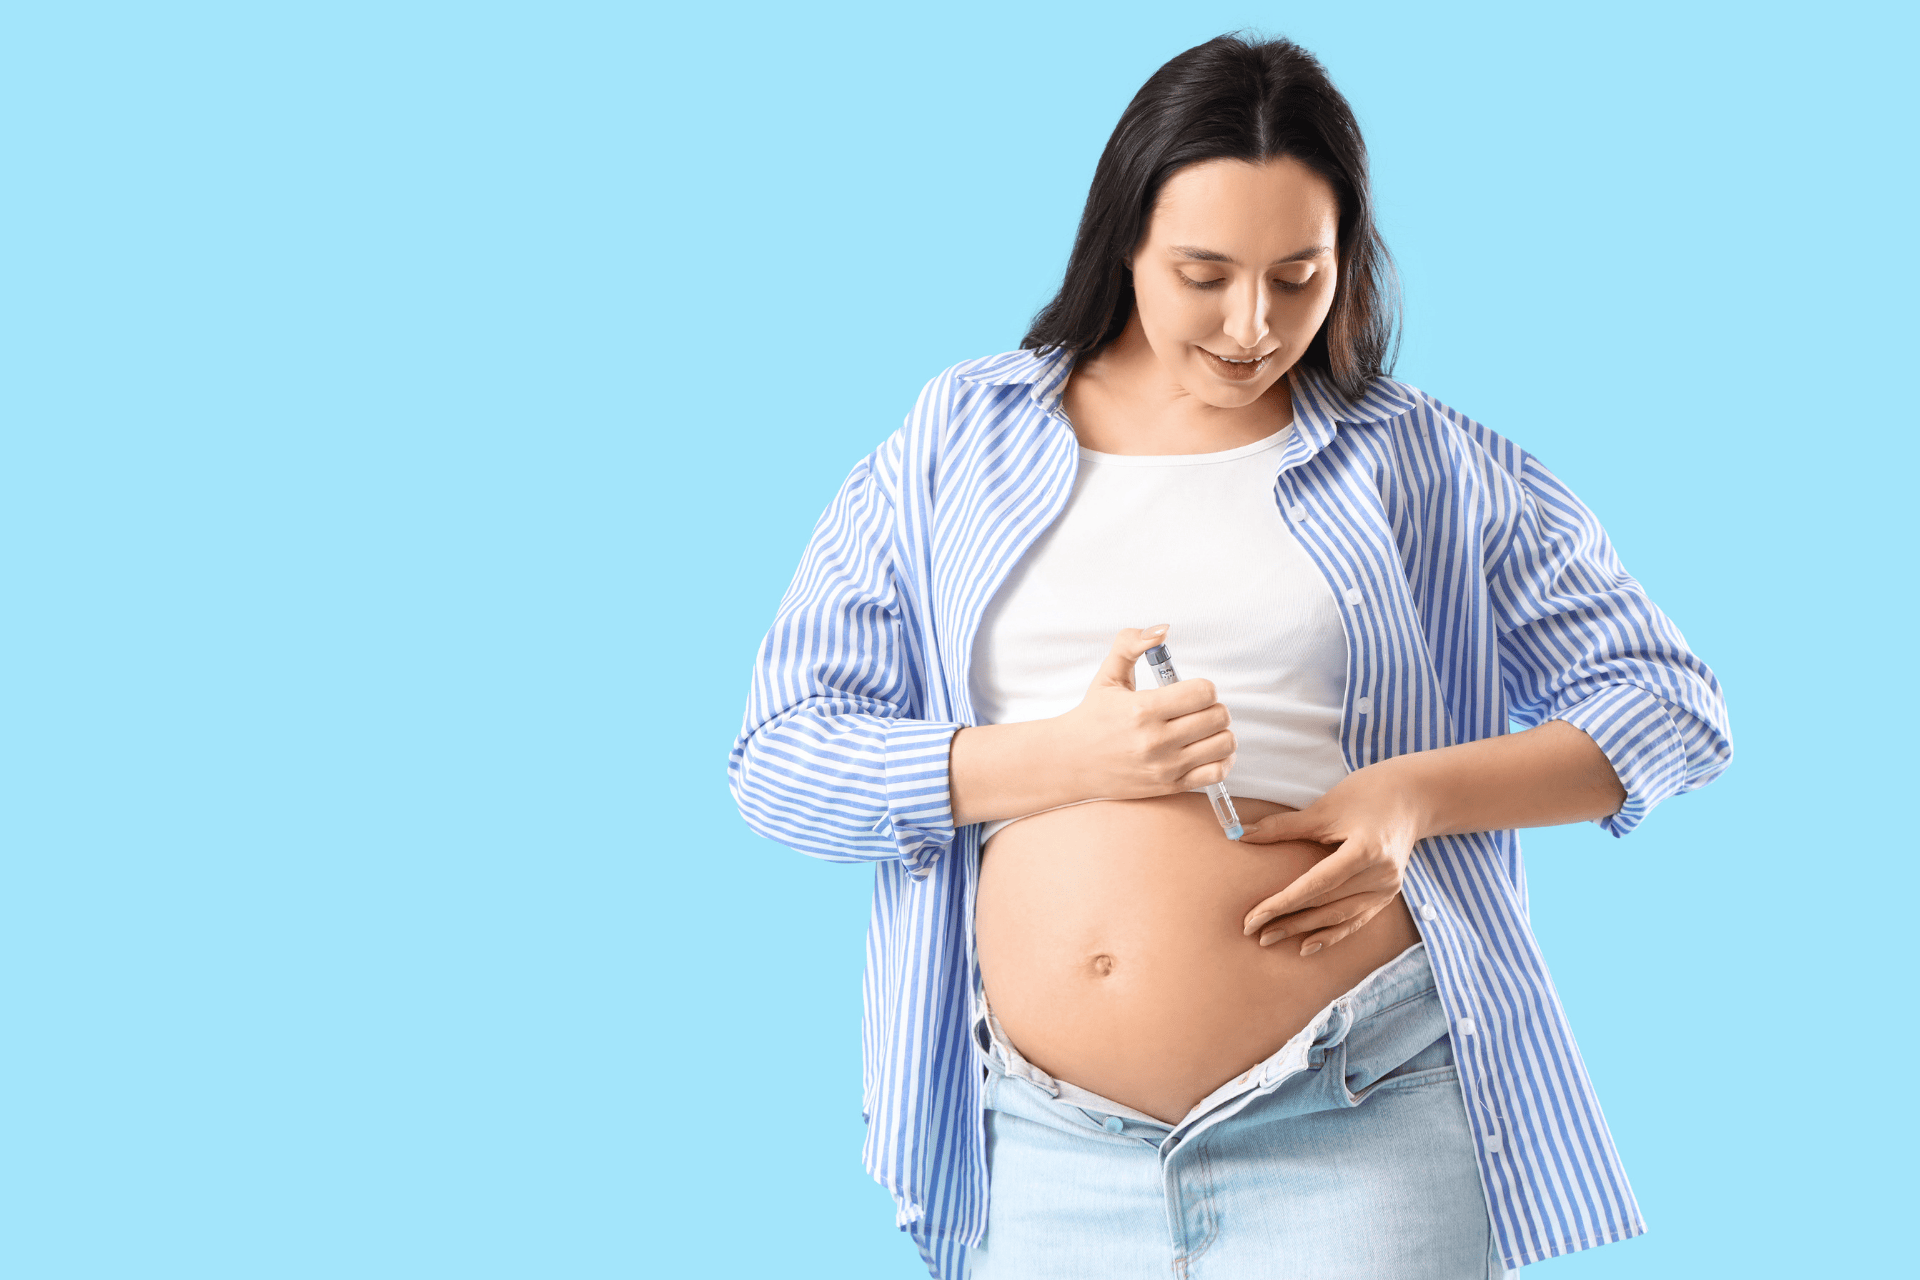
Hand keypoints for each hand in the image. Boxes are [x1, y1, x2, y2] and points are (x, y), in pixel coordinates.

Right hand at [1052, 625, 1236, 800]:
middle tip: (1198, 708)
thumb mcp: (1108, 674)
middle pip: (1218, 716)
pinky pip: (1217, 772)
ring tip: (1203, 728)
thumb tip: (1162, 630)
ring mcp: (1165, 766)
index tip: (1191, 691)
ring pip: (1223, 743)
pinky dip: (1222, 758)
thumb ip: (1132, 643)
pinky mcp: (1170, 786)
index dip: (1204, 687)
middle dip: (1214, 707)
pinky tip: (1207, 749)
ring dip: (1220, 731)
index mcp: (1142, 709)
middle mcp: (1156, 740)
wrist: (1071, 762)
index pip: (1203, 692)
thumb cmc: (1094, 716)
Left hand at [1237, 760, 1427, 956]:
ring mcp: (1387, 888)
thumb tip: (1241, 835)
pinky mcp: (1388, 894)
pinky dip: (1331, 934)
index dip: (1282, 903)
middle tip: (1253, 932)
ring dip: (1304, 930)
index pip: (1316, 884)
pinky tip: (1307, 946)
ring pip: (1339, 917)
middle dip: (1287, 920)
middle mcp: (1380, 874)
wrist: (1412, 797)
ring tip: (1270, 939)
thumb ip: (1283, 826)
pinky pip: (1356, 920)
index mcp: (1365, 850)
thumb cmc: (1365, 794)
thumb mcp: (1324, 808)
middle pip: (1326, 904)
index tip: (1253, 917)